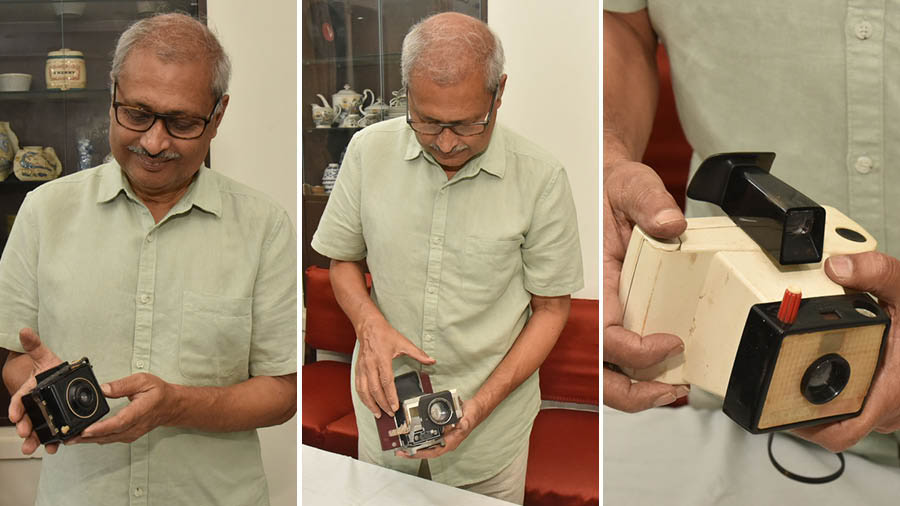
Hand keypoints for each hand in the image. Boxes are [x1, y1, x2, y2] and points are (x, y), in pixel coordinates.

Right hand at [7, 328, 62, 454]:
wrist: (63, 376)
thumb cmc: (50, 367)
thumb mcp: (43, 355)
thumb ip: (34, 345)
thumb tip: (25, 331)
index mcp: (29, 390)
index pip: (19, 400)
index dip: (16, 408)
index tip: (15, 415)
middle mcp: (35, 405)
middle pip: (26, 418)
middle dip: (24, 428)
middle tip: (24, 434)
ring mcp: (44, 414)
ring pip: (37, 429)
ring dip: (35, 440)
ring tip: (32, 449)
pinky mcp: (56, 421)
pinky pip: (53, 432)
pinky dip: (53, 441)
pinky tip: (55, 447)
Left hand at [68, 373, 173, 444]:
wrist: (171, 406)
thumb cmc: (158, 393)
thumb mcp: (143, 380)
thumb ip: (122, 385)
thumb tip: (102, 388)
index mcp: (140, 410)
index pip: (119, 422)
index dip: (101, 428)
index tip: (86, 429)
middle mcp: (136, 425)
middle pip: (109, 435)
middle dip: (86, 437)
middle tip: (68, 437)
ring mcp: (132, 433)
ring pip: (107, 439)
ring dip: (89, 440)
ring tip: (70, 438)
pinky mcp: (128, 436)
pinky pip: (110, 439)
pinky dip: (96, 439)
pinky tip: (84, 437)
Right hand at [355, 317, 434, 417]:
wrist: (368, 327)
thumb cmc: (385, 334)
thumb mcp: (403, 342)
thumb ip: (418, 353)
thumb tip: (431, 360)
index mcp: (382, 359)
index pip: (386, 382)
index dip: (390, 396)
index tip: (395, 407)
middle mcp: (371, 365)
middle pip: (375, 390)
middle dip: (382, 404)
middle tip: (389, 413)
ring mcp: (362, 368)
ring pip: (364, 391)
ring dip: (370, 404)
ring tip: (378, 413)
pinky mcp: (358, 369)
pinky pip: (358, 387)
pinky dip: (363, 397)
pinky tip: (368, 403)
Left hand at [395, 396, 484, 458]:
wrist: (474, 409)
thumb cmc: (472, 415)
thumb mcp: (469, 417)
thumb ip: (465, 423)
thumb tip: (460, 425)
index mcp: (451, 441)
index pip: (434, 452)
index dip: (422, 454)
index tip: (411, 454)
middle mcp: (446, 441)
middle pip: (427, 451)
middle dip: (413, 453)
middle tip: (400, 452)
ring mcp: (443, 436)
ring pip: (426, 445)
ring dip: (414, 447)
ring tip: (402, 447)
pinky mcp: (441, 430)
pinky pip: (428, 436)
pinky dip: (419, 437)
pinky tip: (411, 435)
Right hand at [603, 158, 689, 411]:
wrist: (607, 186)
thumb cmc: (614, 190)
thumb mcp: (632, 186)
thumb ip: (649, 203)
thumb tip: (670, 224)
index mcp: (595, 277)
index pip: (604, 331)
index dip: (634, 350)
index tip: (672, 343)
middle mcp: (596, 300)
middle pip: (597, 366)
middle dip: (630, 391)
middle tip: (670, 392)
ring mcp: (604, 309)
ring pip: (605, 370)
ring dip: (635, 391)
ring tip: (671, 392)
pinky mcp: (616, 311)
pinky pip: (617, 356)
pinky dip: (638, 376)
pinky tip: (664, 378)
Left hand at [791, 252, 899, 451]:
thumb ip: (875, 272)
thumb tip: (836, 269)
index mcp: (893, 389)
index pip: (842, 430)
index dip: (805, 425)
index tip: (777, 405)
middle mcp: (892, 407)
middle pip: (835, 423)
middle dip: (804, 404)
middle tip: (777, 379)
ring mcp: (890, 407)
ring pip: (846, 414)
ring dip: (822, 396)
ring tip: (794, 371)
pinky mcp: (887, 399)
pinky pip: (856, 403)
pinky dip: (838, 388)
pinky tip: (822, 366)